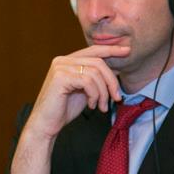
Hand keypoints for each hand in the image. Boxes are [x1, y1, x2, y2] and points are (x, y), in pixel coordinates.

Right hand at [10, 44, 129, 173]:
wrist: (46, 124)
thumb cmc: (63, 109)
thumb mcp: (84, 90)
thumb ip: (95, 78)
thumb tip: (116, 69)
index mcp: (66, 61)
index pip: (93, 50)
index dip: (111, 49)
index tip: (126, 51)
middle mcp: (62, 61)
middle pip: (98, 62)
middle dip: (112, 81)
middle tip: (117, 98)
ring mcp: (60, 68)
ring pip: (95, 73)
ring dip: (103, 92)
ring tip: (101, 106)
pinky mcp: (60, 77)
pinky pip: (88, 82)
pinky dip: (95, 95)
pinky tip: (91, 105)